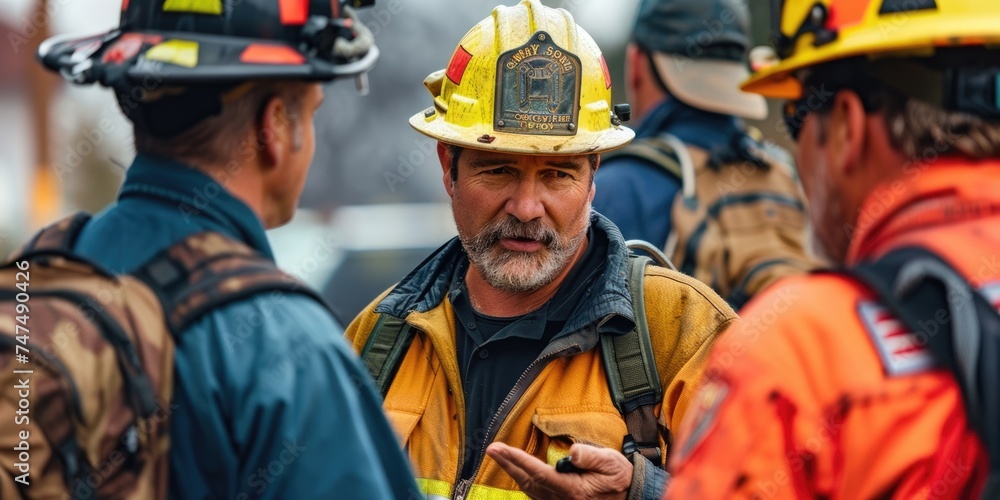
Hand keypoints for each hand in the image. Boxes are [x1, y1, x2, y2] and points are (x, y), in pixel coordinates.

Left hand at [486, 442, 631, 499]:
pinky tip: (518, 471)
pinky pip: (536, 494)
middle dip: (508, 464)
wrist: (631, 496)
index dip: (517, 460)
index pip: (538, 473)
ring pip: (529, 489)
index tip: (500, 448)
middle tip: (492, 449)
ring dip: (513, 472)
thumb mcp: (611, 463)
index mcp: (572, 489)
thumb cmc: (620, 478)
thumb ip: (590, 456)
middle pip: (527, 481)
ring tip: (500, 456)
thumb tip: (572, 451)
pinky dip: (524, 481)